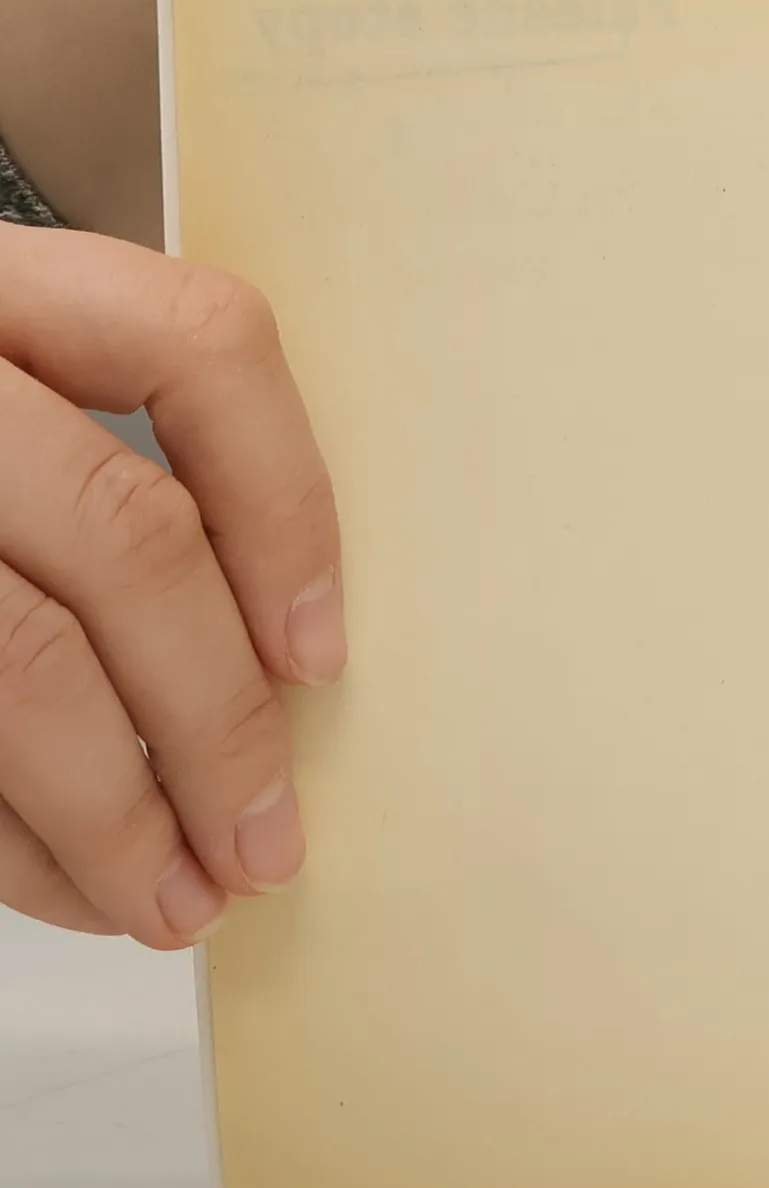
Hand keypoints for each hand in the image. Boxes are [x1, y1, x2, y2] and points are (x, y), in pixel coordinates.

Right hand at [0, 227, 342, 944]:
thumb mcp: (7, 398)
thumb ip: (110, 477)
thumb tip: (276, 667)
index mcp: (3, 284)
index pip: (200, 345)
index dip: (288, 506)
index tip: (318, 654)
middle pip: (127, 537)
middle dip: (215, 721)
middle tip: (266, 844)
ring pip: (21, 660)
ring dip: (115, 816)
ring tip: (180, 903)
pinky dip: (10, 842)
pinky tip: (69, 887)